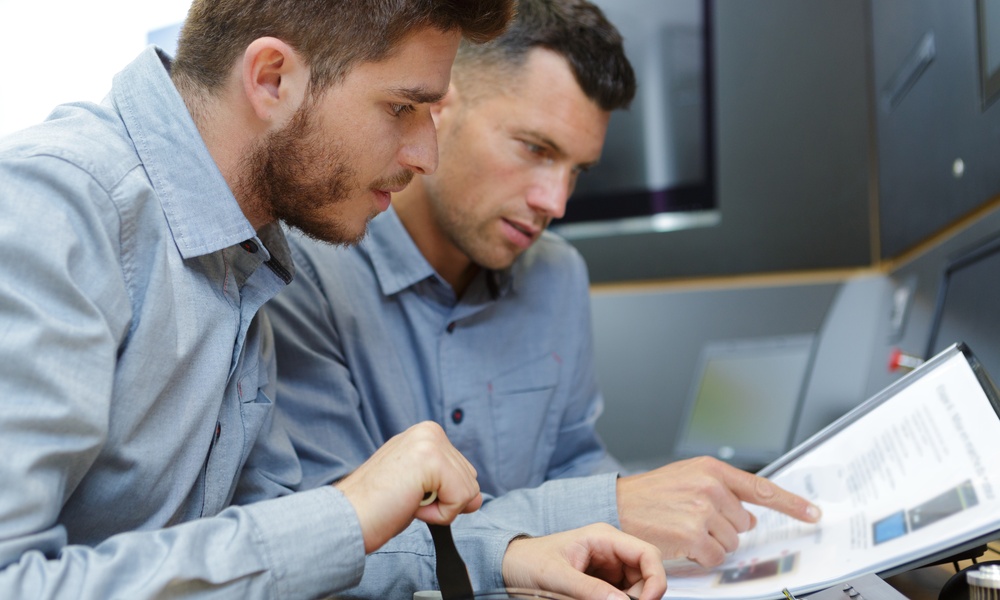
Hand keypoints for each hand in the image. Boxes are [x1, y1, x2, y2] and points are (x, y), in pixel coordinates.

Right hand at [334, 421, 481, 552]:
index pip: (463, 472)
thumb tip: (478, 499)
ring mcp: (430, 442)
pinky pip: (460, 499)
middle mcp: (429, 431)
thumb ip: (450, 486)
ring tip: (406, 500)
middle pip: (470, 479)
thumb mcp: (422, 491)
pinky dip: (439, 515)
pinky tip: (410, 505)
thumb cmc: (377, 507)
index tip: (409, 493)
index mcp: (426, 434)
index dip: (442, 494)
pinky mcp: (431, 459)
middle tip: (406, 498)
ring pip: (468, 491)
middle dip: (444, 500)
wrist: (347, 518)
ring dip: (439, 509)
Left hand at [501, 523, 666, 599]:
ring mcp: (608, 567)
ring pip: (635, 588)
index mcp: (604, 538)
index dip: (656, 578)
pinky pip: (619, 595)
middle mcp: (611, 551)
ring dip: (628, 599)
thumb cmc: (527, 561)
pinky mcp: (601, 583)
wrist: (509, 565)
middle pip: (646, 574)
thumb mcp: (556, 576)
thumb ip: (589, 590)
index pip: (647, 553)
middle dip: (642, 595)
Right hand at [617, 456, 820, 566]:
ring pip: (730, 542)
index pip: (761, 488)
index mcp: (711, 469)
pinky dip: (700, 556)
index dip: (791, 504)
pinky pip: (715, 556)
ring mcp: (701, 512)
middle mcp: (709, 487)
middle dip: (724, 527)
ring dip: (711, 542)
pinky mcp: (692, 535)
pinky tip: (681, 542)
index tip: (813, 514)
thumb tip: (750, 517)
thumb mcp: (687, 478)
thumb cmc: (650, 494)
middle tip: (694, 520)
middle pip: (744, 523)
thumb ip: (720, 491)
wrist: (616, 506)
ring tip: (683, 528)